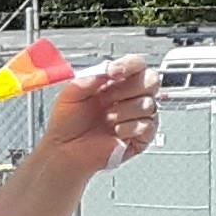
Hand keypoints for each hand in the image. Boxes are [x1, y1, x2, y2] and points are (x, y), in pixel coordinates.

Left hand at [43, 56, 158, 168]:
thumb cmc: (67, 124)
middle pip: (151, 80)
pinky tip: (115, 131)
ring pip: (148, 104)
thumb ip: (87, 79)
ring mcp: (137, 115)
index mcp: (114, 83)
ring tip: (107, 119)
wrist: (65, 151)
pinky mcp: (142, 135)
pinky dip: (128, 128)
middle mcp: (129, 96)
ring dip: (123, 112)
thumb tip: (105, 69)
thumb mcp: (69, 96)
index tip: (113, 73)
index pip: (135, 65)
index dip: (129, 65)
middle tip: (107, 100)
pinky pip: (147, 125)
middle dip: (127, 90)